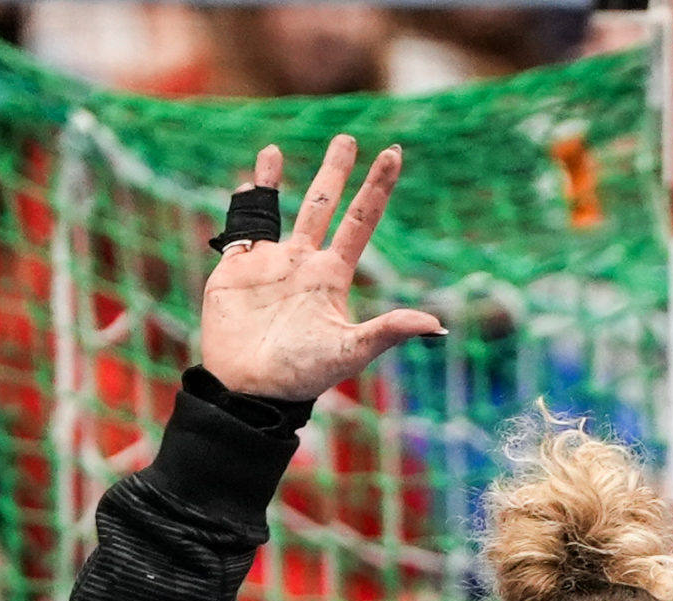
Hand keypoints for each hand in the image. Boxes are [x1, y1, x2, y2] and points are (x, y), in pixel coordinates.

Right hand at [200, 136, 445, 401]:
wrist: (250, 389)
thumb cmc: (302, 374)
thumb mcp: (350, 352)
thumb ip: (388, 332)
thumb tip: (436, 325)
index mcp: (332, 276)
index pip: (360, 222)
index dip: (377, 189)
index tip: (393, 153)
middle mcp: (304, 262)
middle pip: (324, 206)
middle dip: (335, 172)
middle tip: (348, 138)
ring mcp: (270, 263)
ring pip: (278, 210)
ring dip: (277, 179)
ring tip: (276, 148)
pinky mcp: (236, 268)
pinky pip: (242, 228)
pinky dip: (243, 203)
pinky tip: (248, 180)